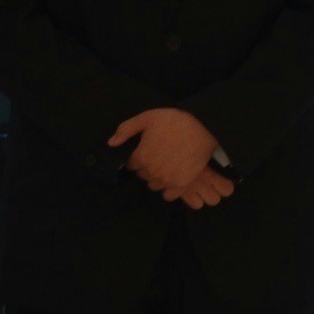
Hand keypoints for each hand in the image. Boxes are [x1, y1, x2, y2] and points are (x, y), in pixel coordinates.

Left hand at [116, 108, 237, 208]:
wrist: (203, 127)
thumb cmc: (174, 121)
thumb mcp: (147, 118)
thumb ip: (125, 130)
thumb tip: (110, 143)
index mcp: (141, 157)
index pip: (132, 165)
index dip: (138, 157)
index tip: (147, 150)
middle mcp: (152, 172)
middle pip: (143, 175)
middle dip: (147, 167)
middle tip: (159, 155)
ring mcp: (167, 180)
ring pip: (154, 185)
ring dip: (157, 178)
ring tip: (167, 165)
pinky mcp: (181, 184)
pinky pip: (168, 195)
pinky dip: (169, 189)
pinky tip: (174, 176)